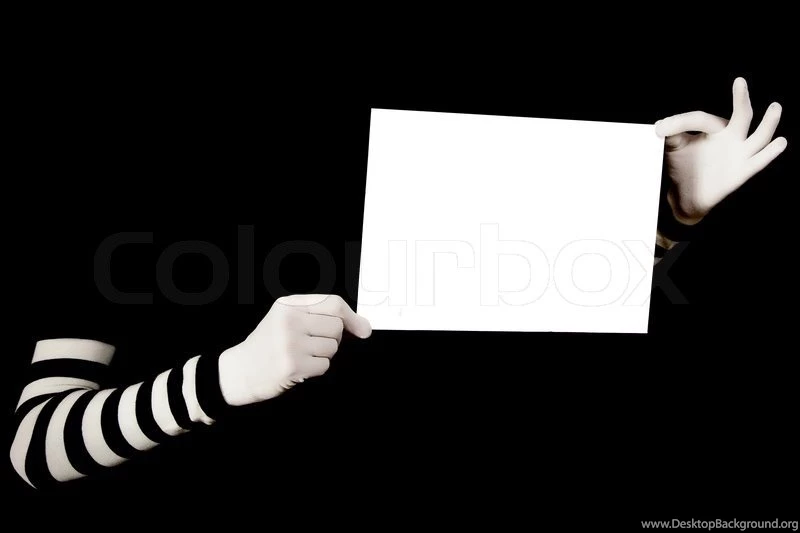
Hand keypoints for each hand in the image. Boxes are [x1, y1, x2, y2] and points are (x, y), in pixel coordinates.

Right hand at [218, 294, 371, 405]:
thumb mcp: (286, 319)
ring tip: (301, 355)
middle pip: (336, 327)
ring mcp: (290, 343)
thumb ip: (321, 316)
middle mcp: (289, 321)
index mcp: (288, 305)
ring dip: (323, 355)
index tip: (363, 329)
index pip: (333, 303)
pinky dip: (316, 369)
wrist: (239, 371)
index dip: (352, 317)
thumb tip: (365, 328)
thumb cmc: (267, 345)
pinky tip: (299, 367)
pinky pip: (324, 365)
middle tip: (311, 344)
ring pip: (332, 347)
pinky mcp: (293, 365)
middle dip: (331, 338)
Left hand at [655, 77, 787, 224]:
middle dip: (741, 99)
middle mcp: (731, 138)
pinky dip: (770, 153)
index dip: (681, 122)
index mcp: (714, 129)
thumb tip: (659, 127)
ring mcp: (739, 154)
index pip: (702, 119)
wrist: (685, 196)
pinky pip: (759, 161)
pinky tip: (780, 142)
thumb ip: (670, 134)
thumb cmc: (681, 166)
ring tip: (775, 107)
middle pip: (740, 116)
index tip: (660, 129)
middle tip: (739, 82)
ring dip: (768, 123)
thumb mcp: (673, 147)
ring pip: (758, 137)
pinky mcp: (742, 171)